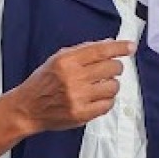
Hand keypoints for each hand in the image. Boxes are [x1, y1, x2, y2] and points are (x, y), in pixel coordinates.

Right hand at [9, 39, 133, 132]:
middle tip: (110, 69)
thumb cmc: (43, 82)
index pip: (100, 50)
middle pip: (111, 68)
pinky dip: (107, 100)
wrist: (27, 108)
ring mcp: (77, 97)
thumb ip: (83, 50)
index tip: (131, 46)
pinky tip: (98, 97)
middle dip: (115, 67)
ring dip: (112, 84)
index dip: (119, 47)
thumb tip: (109, 43)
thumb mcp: (58, 58)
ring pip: (113, 86)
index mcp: (66, 61)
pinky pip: (108, 104)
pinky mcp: (81, 114)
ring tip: (102, 85)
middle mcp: (72, 78)